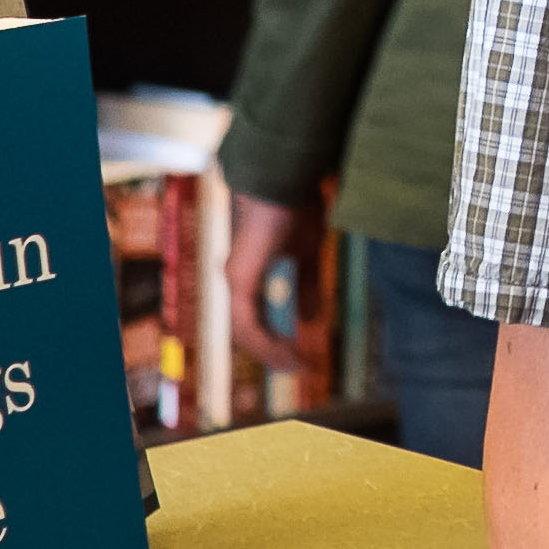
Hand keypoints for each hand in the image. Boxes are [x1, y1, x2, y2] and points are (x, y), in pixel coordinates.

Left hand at [225, 188, 326, 377]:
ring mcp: (235, 280)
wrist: (286, 179)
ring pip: (246, 334)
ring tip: (296, 365)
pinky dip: (267, 340)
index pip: (257, 322)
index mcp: (248, 275)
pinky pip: (248, 323)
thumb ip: (307, 287)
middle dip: (275, 355)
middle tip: (302, 369)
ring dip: (271, 353)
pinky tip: (286, 349)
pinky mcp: (240, 279)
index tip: (303, 358)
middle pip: (249, 333)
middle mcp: (236, 280)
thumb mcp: (307, 254)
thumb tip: (312, 321)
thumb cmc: (294, 207)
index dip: (278, 343)